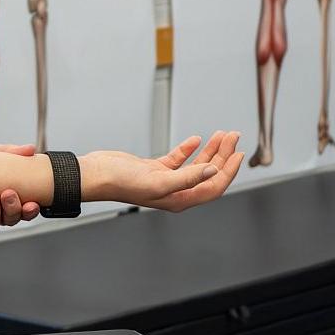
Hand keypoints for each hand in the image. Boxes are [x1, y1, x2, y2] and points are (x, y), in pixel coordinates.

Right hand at [82, 131, 242, 212]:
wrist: (96, 174)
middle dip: (223, 155)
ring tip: (221, 135)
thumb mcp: (159, 180)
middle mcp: (175, 191)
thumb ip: (188, 177)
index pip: (213, 186)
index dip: (229, 171)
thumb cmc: (121, 182)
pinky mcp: (154, 169)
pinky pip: (178, 159)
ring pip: (196, 165)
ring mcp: (165, 179)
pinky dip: (188, 149)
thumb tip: (214, 172)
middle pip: (208, 174)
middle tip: (232, 136)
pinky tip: (195, 140)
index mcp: (179, 199)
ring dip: (210, 150)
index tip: (238, 153)